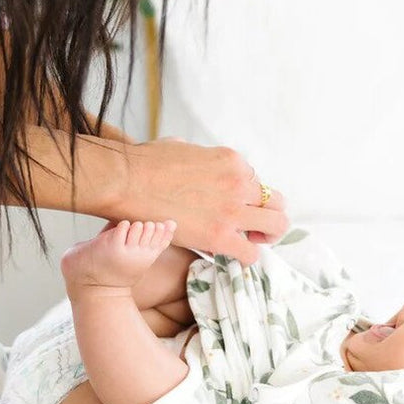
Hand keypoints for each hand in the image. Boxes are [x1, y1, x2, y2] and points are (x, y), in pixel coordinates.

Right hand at [110, 137, 288, 264]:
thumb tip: (195, 162)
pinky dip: (248, 256)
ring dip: (268, 235)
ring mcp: (232, 210)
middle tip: (257, 226)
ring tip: (254, 241)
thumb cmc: (145, 163)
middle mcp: (239, 183)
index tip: (236, 205)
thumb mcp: (183, 147)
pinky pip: (251, 253)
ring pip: (277, 225)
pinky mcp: (219, 236)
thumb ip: (200, 158)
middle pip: (278, 202)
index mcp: (232, 160)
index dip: (248, 195)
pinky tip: (235, 254)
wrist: (125, 181)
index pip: (256, 181)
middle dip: (270, 214)